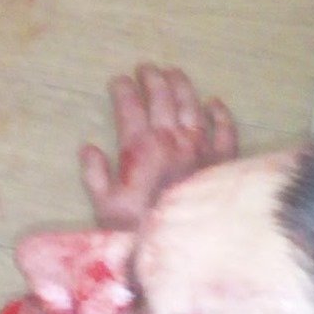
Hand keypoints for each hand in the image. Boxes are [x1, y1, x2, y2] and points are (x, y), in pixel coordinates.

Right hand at [79, 65, 237, 231]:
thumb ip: (95, 175)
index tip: (118, 80)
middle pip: (162, 97)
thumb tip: (89, 149)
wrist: (187, 246)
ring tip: (174, 72)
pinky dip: (220, 113)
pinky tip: (215, 103)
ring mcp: (200, 146)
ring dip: (182, 85)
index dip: (123, 88)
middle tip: (146, 68)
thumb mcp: (105, 205)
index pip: (129, 105)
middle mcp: (171, 138)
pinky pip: (225, 129)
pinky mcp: (222, 159)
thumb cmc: (140, 227)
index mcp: (140, 146)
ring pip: (192, 105)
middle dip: (152, 78)